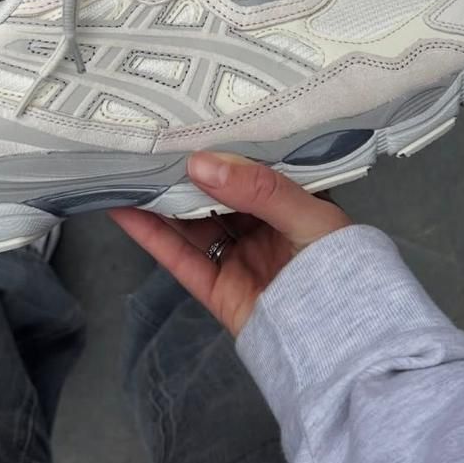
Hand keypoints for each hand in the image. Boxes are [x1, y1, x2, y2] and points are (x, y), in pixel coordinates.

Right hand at [110, 153, 349, 336]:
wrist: (340, 346)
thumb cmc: (339, 270)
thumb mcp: (310, 216)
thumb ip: (259, 189)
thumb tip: (200, 164)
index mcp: (292, 201)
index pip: (251, 164)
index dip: (221, 142)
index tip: (187, 116)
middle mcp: (261, 226)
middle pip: (213, 192)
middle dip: (181, 169)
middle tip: (145, 139)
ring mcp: (237, 257)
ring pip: (189, 221)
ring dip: (157, 197)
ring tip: (124, 166)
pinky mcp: (215, 287)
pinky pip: (177, 255)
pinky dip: (149, 233)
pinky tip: (123, 208)